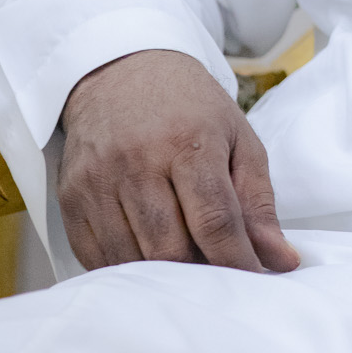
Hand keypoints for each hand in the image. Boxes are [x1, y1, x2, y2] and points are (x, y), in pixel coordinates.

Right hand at [59, 48, 300, 274]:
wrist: (122, 72)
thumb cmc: (189, 108)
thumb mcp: (238, 140)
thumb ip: (259, 202)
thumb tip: (281, 260)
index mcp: (188, 141)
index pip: (215, 220)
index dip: (237, 261)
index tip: (253, 279)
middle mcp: (137, 161)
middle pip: (170, 248)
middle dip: (199, 272)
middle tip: (218, 272)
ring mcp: (98, 180)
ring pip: (132, 259)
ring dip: (163, 276)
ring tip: (186, 265)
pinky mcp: (70, 196)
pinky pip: (97, 257)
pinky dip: (127, 270)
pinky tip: (149, 260)